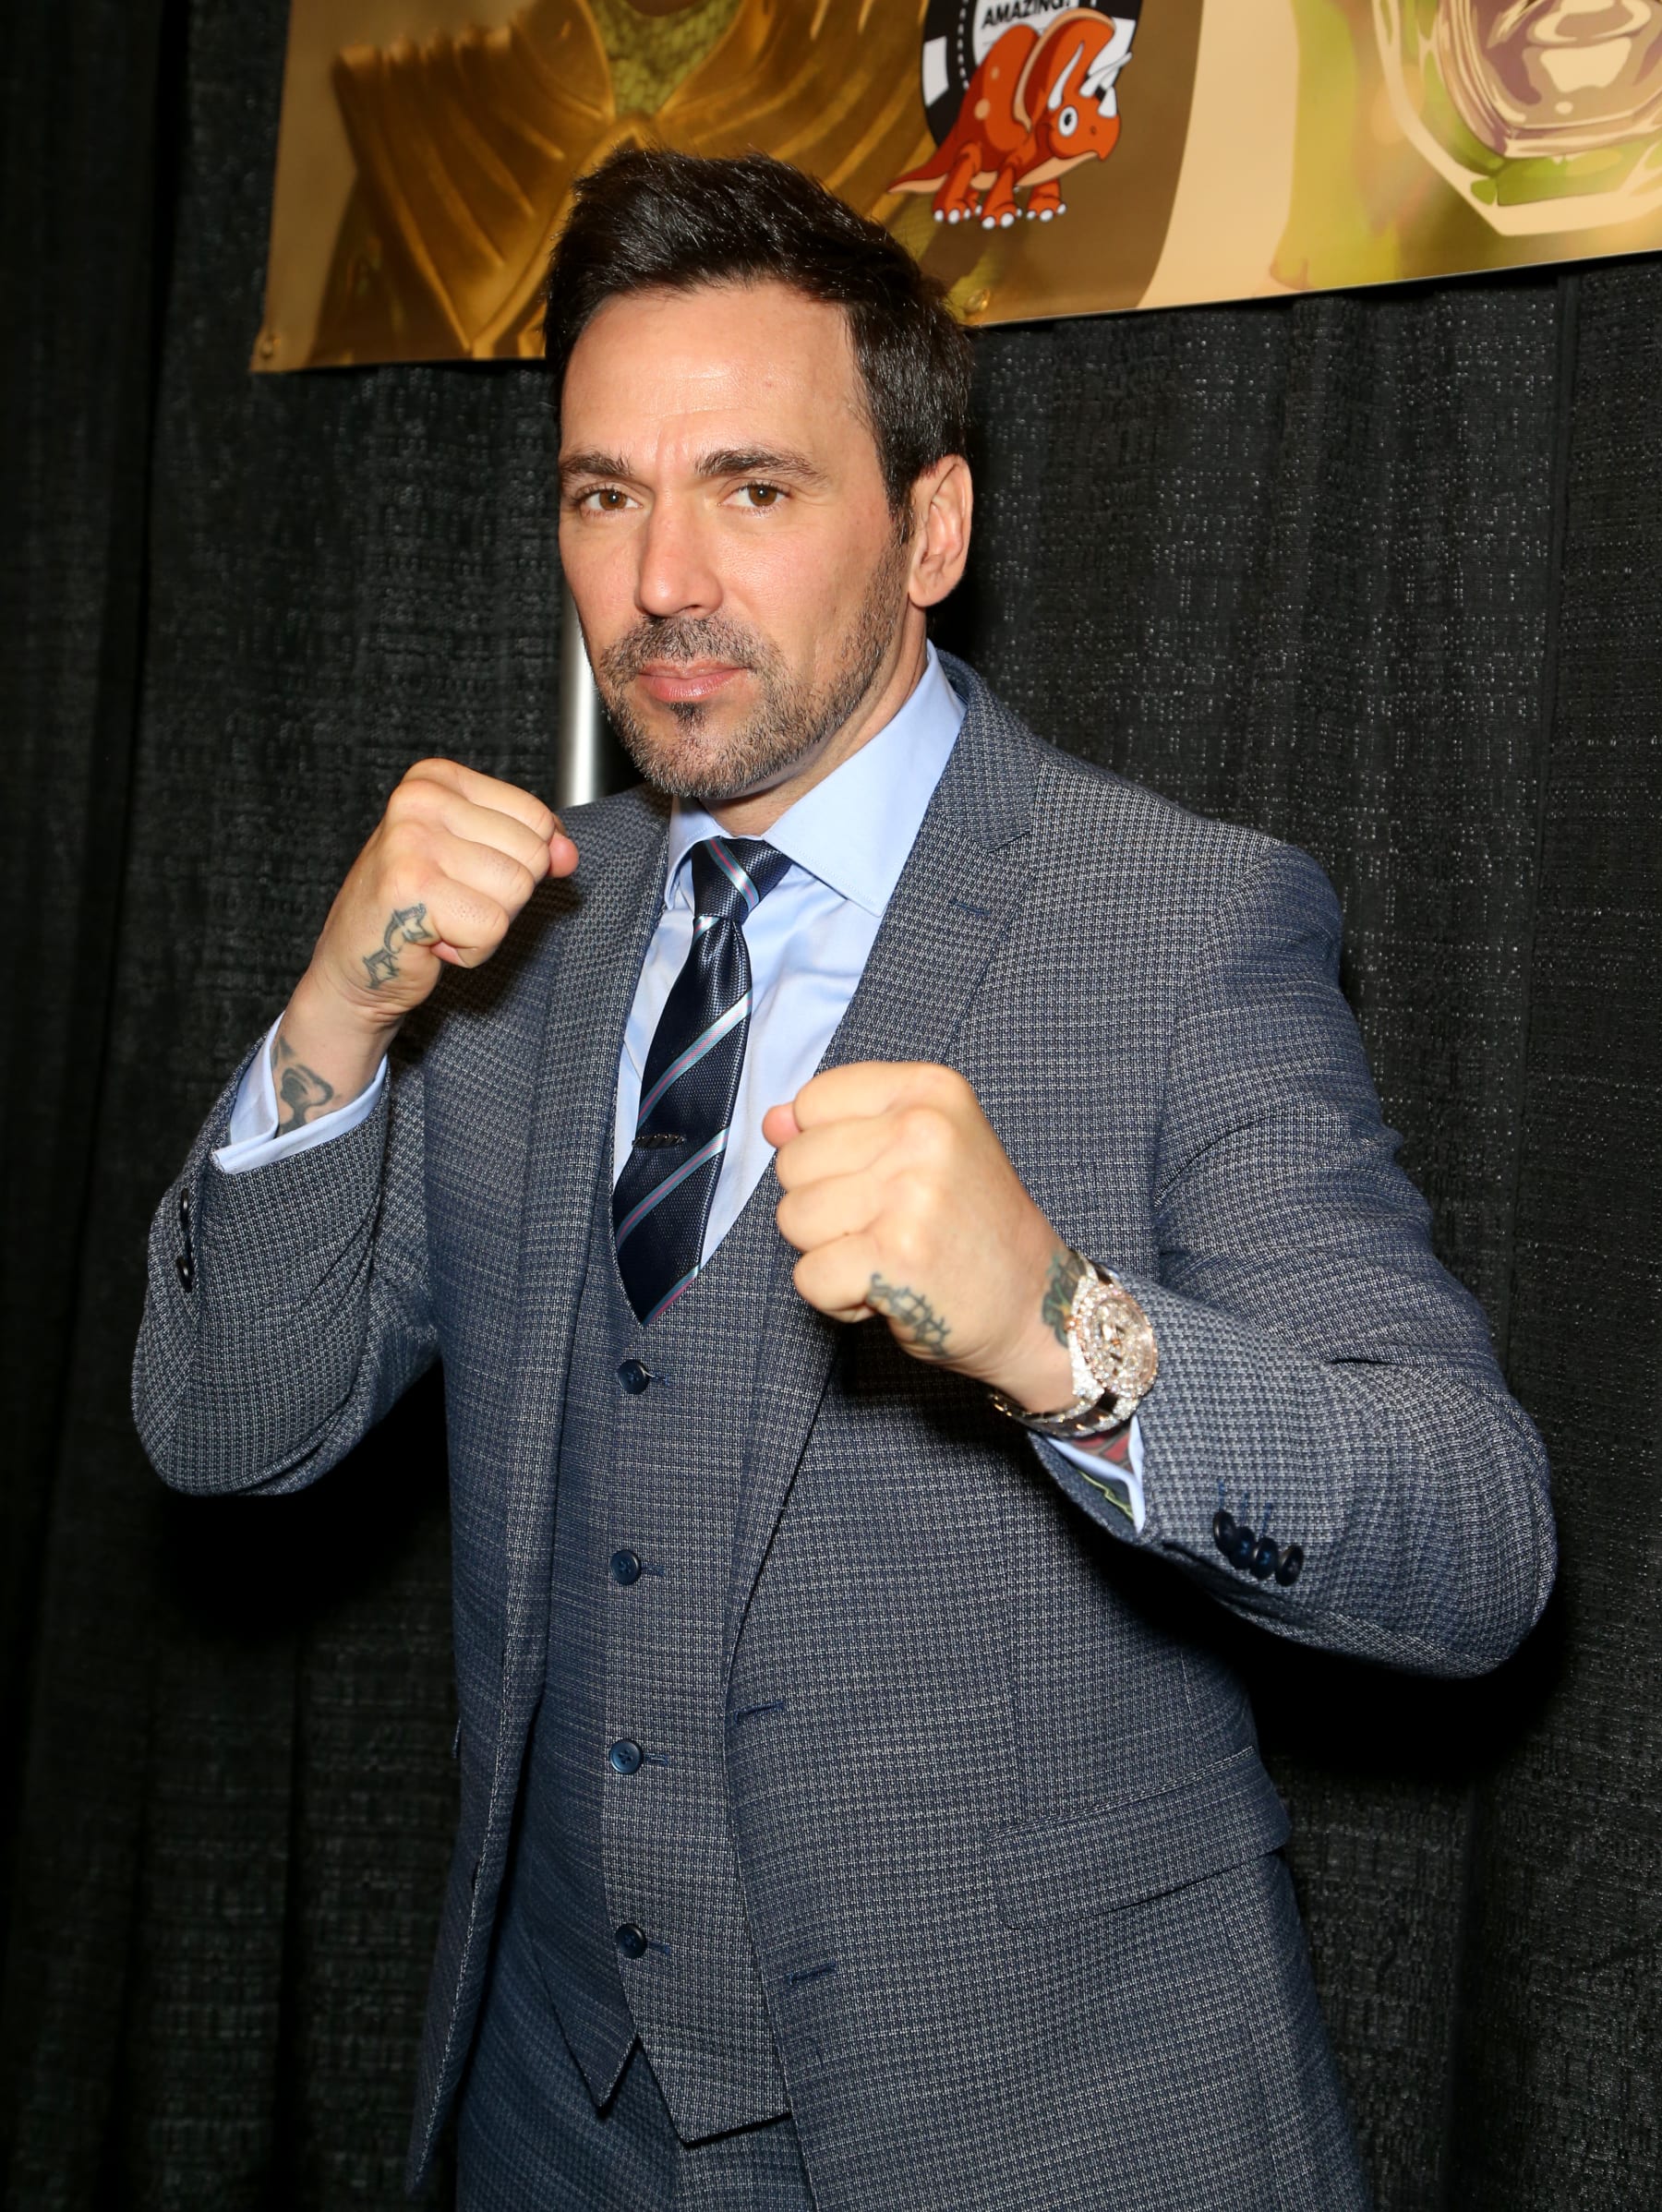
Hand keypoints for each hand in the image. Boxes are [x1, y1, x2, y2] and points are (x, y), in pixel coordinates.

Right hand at [271, 761, 577, 1130]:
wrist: (356, 964)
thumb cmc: (416, 908)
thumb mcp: (479, 859)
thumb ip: (531, 846)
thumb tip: (568, 853)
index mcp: (436, 778)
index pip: (537, 819)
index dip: (516, 863)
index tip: (464, 875)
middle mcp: (419, 799)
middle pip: (531, 855)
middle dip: (501, 896)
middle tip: (450, 903)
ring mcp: (411, 840)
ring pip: (516, 891)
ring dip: (486, 924)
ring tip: (441, 920)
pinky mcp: (410, 887)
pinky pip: (492, 927)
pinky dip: (472, 950)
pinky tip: (432, 939)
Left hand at [764, 1062, 1077, 1411]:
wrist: (1037, 1306)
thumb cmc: (971, 1227)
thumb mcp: (922, 1150)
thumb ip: (843, 1126)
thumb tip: (772, 1121)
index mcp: (932, 1089)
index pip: (812, 1102)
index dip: (828, 1151)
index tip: (882, 1178)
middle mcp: (924, 1130)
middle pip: (794, 1163)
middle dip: (826, 1207)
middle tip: (892, 1226)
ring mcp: (911, 1193)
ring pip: (792, 1219)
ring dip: (829, 1252)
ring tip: (889, 1256)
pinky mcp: (895, 1256)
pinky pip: (808, 1276)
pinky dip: (836, 1298)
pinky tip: (886, 1291)